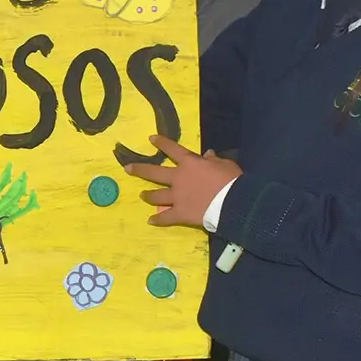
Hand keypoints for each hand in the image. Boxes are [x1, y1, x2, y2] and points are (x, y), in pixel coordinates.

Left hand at [126, 135, 241, 228]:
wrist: (232, 202)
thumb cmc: (230, 180)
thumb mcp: (225, 164)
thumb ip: (214, 160)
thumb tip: (208, 154)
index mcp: (189, 163)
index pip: (172, 149)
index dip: (161, 143)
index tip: (151, 139)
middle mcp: (178, 178)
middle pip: (154, 173)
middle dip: (139, 170)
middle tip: (128, 168)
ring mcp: (177, 196)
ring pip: (156, 196)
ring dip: (148, 195)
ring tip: (141, 196)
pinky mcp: (180, 213)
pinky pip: (166, 217)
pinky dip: (158, 220)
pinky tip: (150, 221)